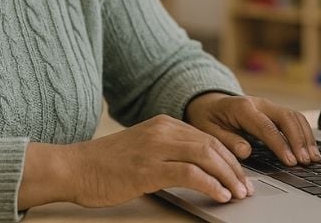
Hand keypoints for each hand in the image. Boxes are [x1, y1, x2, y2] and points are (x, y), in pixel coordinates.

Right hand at [63, 114, 254, 206]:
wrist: (74, 168)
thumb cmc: (105, 165)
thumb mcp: (142, 148)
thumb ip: (168, 151)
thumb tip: (197, 168)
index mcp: (164, 124)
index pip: (207, 138)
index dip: (229, 158)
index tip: (240, 176)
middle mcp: (163, 131)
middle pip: (212, 145)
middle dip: (234, 168)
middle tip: (246, 187)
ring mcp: (155, 148)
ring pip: (206, 155)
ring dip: (228, 177)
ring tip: (238, 194)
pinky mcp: (148, 168)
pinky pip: (189, 173)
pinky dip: (210, 185)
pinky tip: (219, 195)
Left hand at [184, 93, 319, 165]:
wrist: (208, 103)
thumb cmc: (208, 119)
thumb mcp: (208, 130)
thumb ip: (227, 141)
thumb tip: (246, 151)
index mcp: (242, 108)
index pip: (266, 127)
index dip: (281, 144)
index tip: (291, 161)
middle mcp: (259, 103)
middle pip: (286, 118)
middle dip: (298, 140)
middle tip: (305, 161)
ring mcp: (268, 106)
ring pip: (294, 117)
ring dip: (305, 137)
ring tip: (313, 158)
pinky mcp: (274, 111)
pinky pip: (294, 119)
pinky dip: (305, 133)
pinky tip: (310, 149)